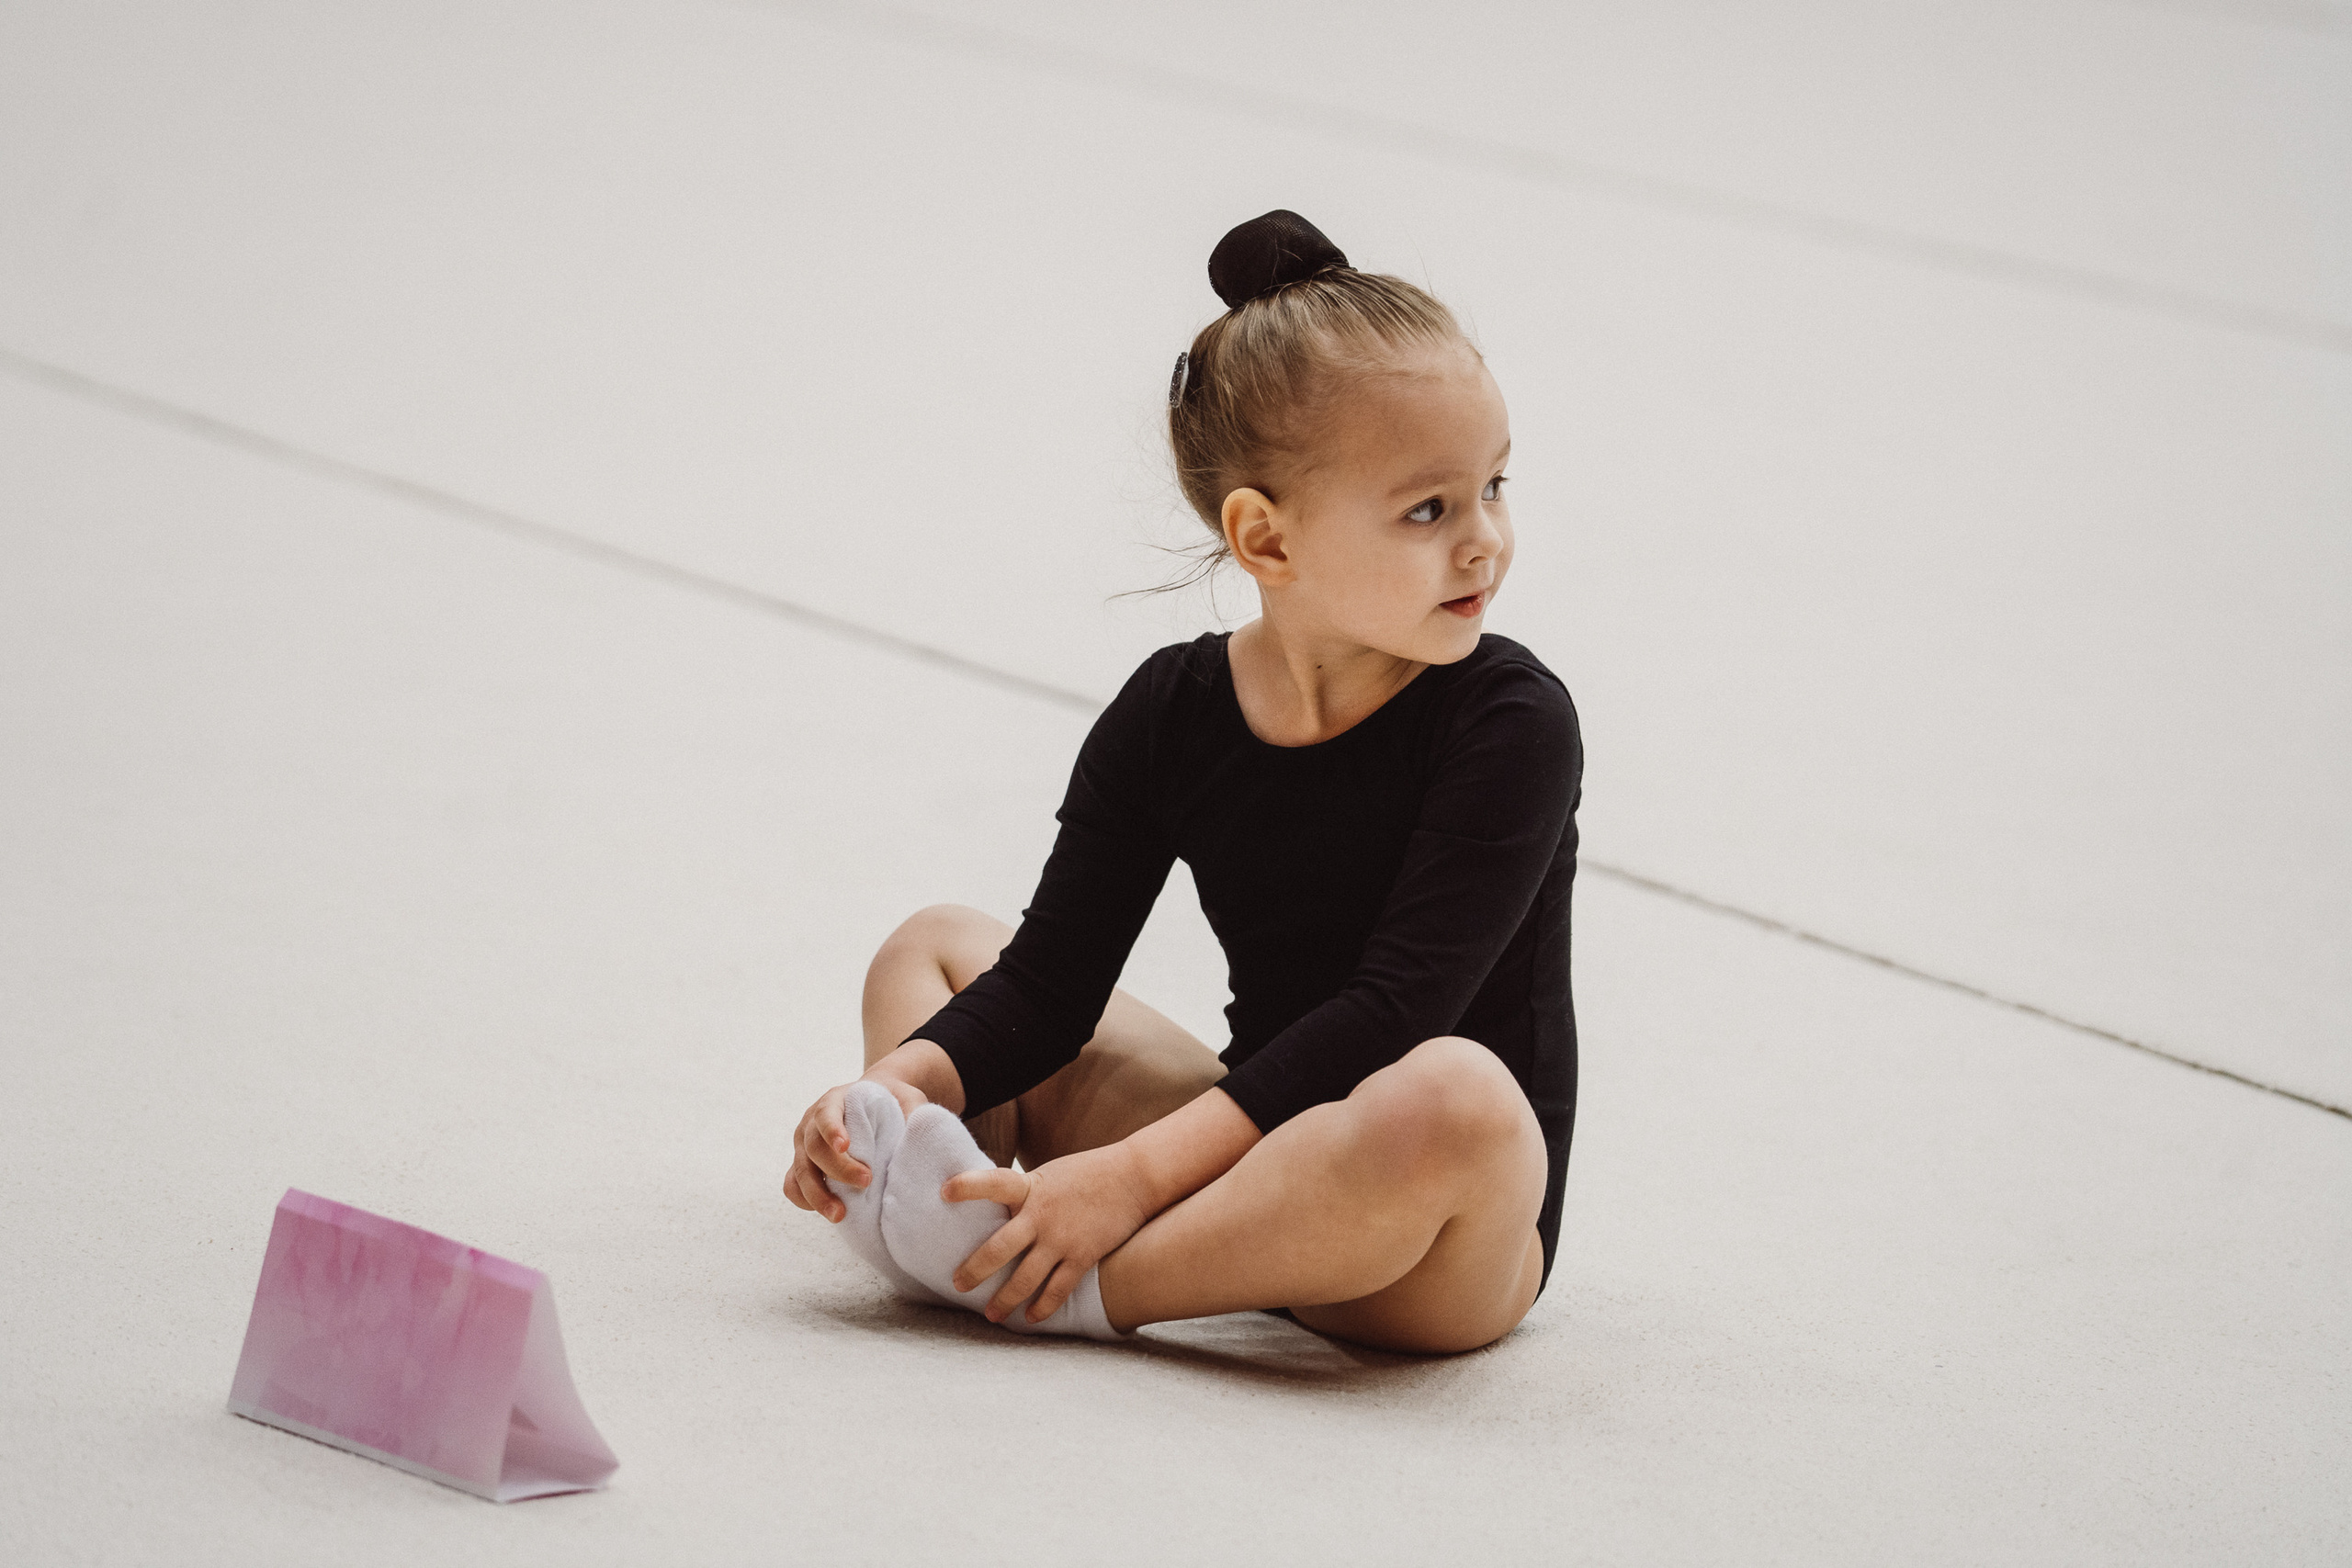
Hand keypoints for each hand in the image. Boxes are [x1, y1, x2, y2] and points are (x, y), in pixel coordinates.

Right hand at [782, 1073, 927, 1221]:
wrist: (873, 1103)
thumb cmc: (890, 1101)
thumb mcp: (906, 1097)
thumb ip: (914, 1111)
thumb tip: (921, 1133)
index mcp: (834, 1100)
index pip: (825, 1114)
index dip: (832, 1130)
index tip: (845, 1146)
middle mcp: (811, 1122)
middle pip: (813, 1148)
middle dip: (837, 1169)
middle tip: (866, 1181)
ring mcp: (802, 1145)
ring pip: (800, 1172)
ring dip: (818, 1195)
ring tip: (839, 1214)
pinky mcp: (802, 1165)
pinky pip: (792, 1185)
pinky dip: (804, 1200)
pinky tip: (825, 1212)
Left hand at [946, 1141, 1153, 1323]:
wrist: (1134, 1177)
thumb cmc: (1086, 1174)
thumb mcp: (1049, 1175)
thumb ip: (1023, 1193)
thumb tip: (994, 1211)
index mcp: (1030, 1187)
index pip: (993, 1182)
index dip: (968, 1186)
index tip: (944, 1192)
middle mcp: (1042, 1214)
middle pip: (1000, 1248)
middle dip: (975, 1270)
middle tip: (958, 1285)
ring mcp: (1062, 1237)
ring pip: (1026, 1279)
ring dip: (1005, 1300)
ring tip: (992, 1315)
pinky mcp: (1083, 1255)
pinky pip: (1057, 1289)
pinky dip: (1042, 1306)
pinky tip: (1031, 1317)